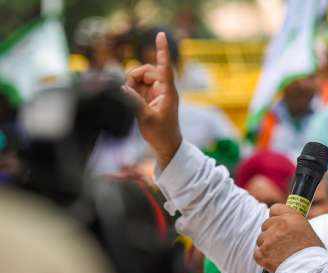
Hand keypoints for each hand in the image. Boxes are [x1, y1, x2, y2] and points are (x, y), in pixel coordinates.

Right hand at [123, 32, 181, 167]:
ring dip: (132, 85)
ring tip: (133, 101)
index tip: (161, 35)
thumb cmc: (161, 133)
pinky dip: (132, 91)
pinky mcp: (150, 98)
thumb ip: (134, 101)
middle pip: (147, 70)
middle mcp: (164, 89)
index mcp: (168, 92)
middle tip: (129, 92)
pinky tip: (132, 102)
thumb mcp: (145, 117)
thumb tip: (123, 88)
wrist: (166, 145)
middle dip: (135, 77)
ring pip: (141, 78)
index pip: (164, 66)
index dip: (161, 50)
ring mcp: (157, 93)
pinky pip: (138, 87)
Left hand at [254, 204, 324, 272]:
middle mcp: (280, 225)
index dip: (276, 217)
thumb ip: (294, 225)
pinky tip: (274, 263)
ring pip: (261, 239)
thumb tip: (284, 223)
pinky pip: (257, 253)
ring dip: (267, 246)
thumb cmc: (314, 255)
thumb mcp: (308, 232)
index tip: (278, 223)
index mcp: (293, 218)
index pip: (275, 209)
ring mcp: (269, 240)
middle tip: (280, 243)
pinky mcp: (262, 254)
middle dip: (271, 233)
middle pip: (266, 224)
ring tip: (279, 256)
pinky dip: (263, 258)